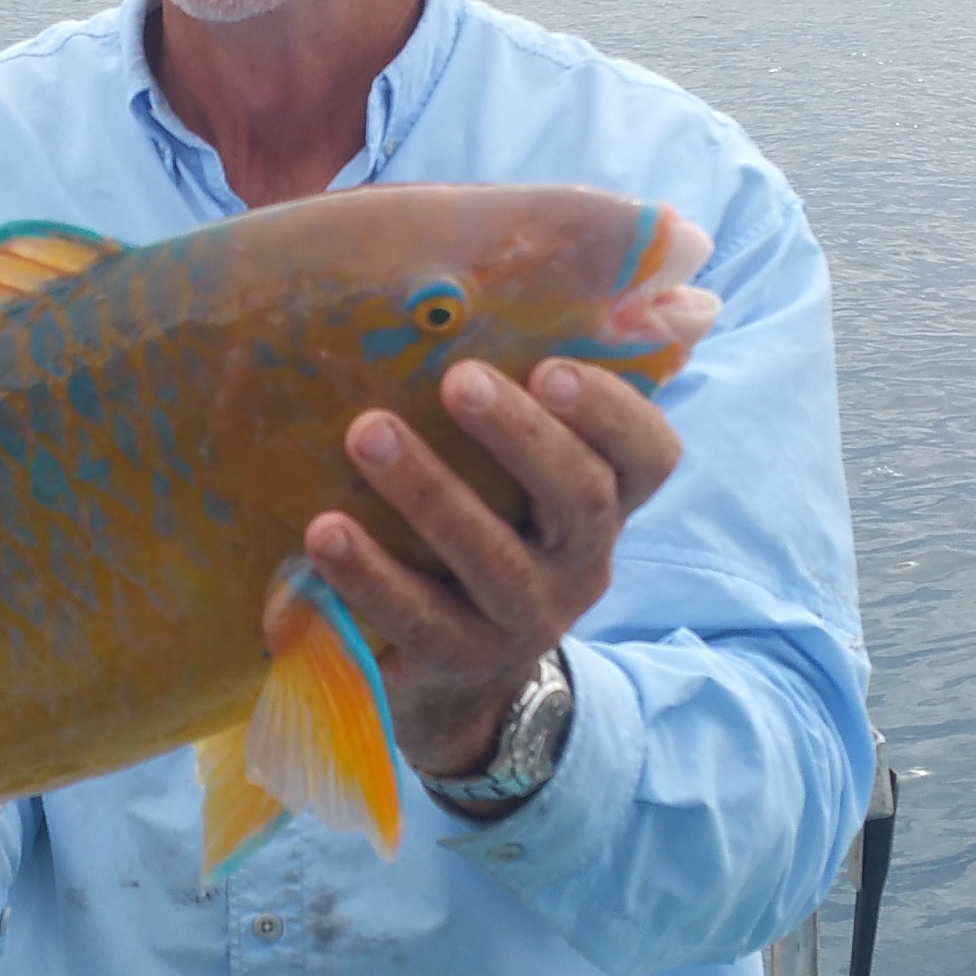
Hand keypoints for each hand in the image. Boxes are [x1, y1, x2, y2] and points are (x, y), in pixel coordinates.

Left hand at [304, 358, 681, 804]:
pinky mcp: (459, 661)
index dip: (613, 411)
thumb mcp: (520, 485)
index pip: (650, 457)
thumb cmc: (486, 537)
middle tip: (456, 378)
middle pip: (581, 499)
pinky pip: (418, 616)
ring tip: (368, 433)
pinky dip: (370, 572)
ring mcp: (524, 620)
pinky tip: (325, 530)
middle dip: (520, 435)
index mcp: (603, 508)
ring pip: (493, 558)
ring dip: (430, 490)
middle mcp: (581, 565)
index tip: (548, 367)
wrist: (460, 684)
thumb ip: (532, 408)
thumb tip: (580, 291)